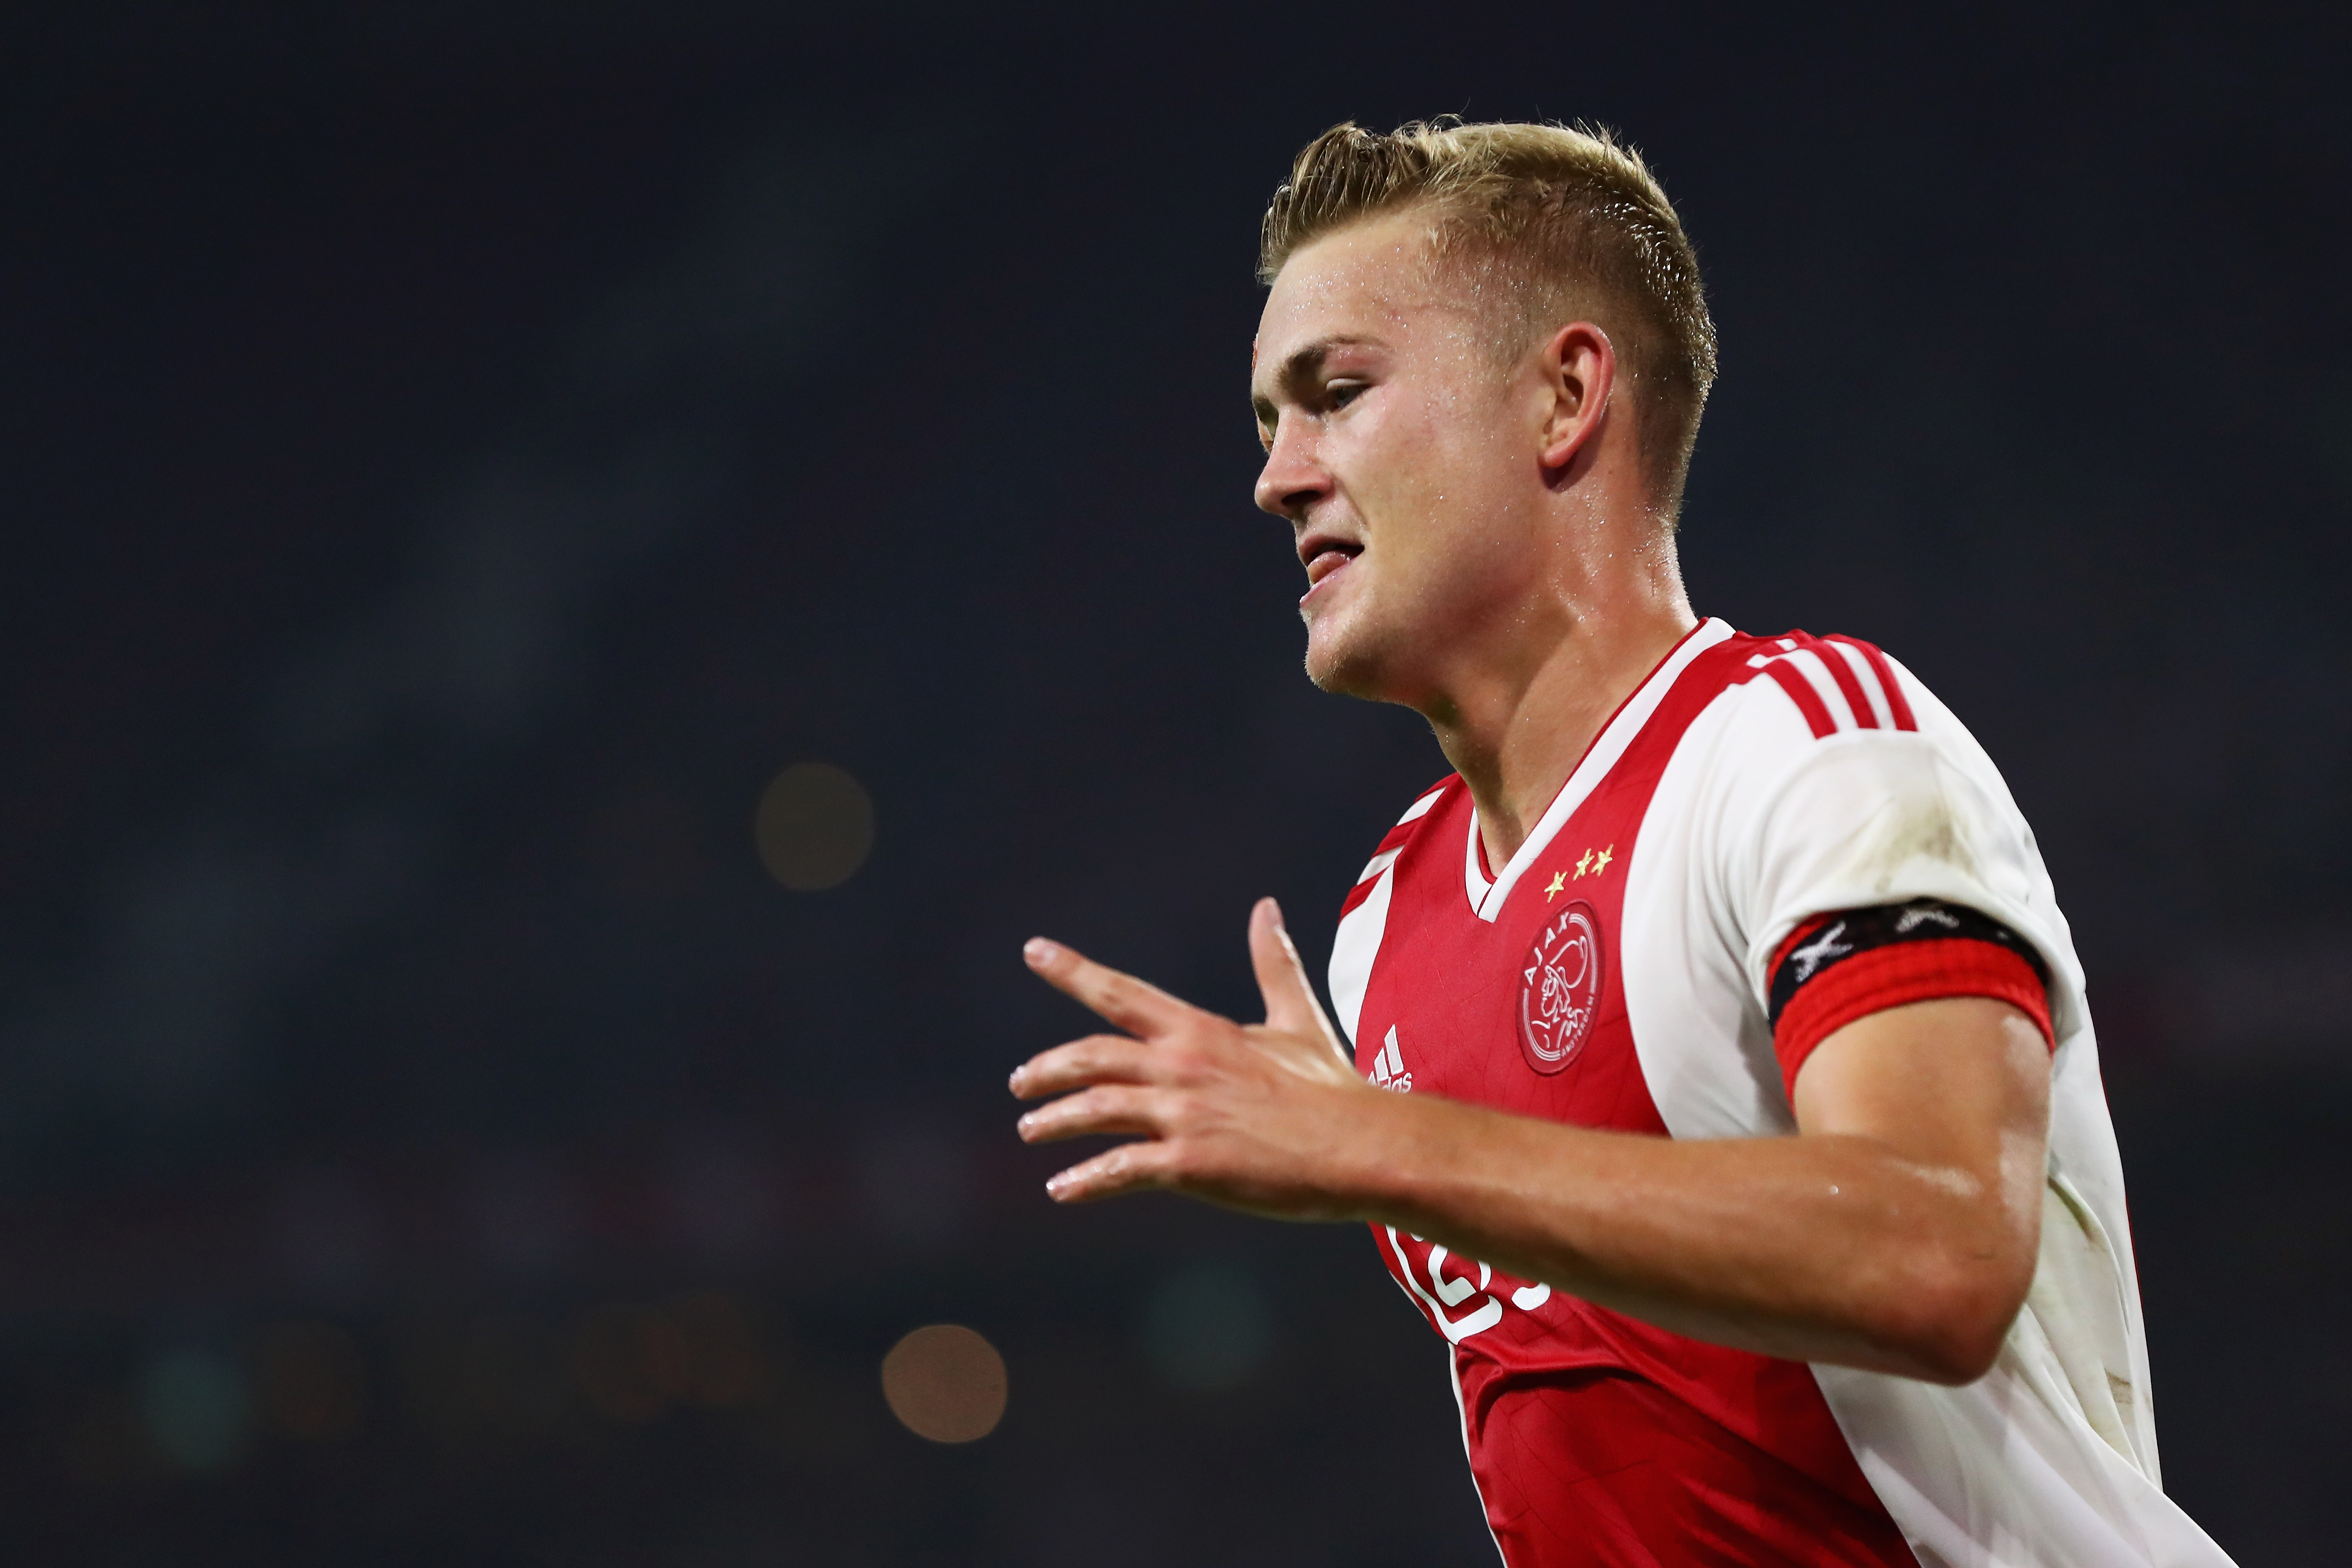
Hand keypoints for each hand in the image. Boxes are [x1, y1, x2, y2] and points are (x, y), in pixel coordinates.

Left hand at [1009, 896, 1382, 1216]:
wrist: (1360, 1146)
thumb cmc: (1330, 1087)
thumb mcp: (1296, 1017)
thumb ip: (1272, 963)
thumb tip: (1266, 907)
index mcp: (1200, 1030)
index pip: (1121, 992)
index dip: (1073, 970)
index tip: (1034, 951)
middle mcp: (1182, 1065)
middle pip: (1092, 1056)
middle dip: (1047, 1069)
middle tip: (1019, 1084)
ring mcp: (1183, 1115)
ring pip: (1096, 1109)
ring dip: (1055, 1121)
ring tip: (1031, 1132)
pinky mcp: (1190, 1165)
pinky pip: (1120, 1169)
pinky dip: (1084, 1179)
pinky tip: (1061, 1189)